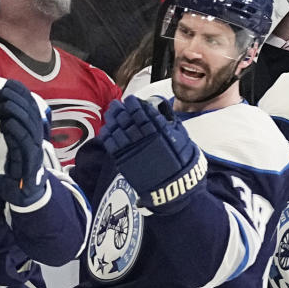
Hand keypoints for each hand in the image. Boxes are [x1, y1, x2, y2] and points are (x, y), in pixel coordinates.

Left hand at [0, 79, 47, 207]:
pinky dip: (16, 131)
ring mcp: (34, 151)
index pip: (30, 110)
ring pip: (29, 125)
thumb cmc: (15, 175)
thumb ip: (4, 136)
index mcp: (31, 135)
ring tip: (5, 102)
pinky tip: (7, 123)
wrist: (25, 197)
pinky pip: (25, 143)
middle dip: (18, 99)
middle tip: (5, 89)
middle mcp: (35, 140)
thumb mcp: (6, 151)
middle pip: (31, 114)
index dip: (22, 96)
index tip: (10, 84)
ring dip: (17, 112)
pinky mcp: (31, 162)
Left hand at [99, 96, 206, 211]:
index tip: (130, 100)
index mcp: (158, 130)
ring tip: (110, 114)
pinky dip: (107, 135)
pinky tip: (106, 130)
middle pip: (127, 118)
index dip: (134, 104)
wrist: (173, 187)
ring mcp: (132, 149)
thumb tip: (161, 110)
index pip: (142, 112)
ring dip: (112, 119)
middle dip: (120, 109)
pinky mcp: (124, 161)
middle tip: (116, 104)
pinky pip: (111, 144)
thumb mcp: (182, 138)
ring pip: (117, 129)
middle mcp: (143, 137)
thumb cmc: (181, 163)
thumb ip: (170, 123)